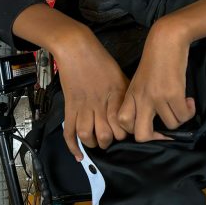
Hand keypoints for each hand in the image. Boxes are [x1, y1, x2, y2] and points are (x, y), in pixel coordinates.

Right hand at [11, 3, 129, 160]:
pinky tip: (79, 155)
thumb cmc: (102, 61)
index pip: (124, 126)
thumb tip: (136, 111)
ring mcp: (83, 107)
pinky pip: (69, 131)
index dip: (127, 133)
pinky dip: (73, 146)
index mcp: (116, 97)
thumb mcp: (121, 77)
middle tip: (112, 139)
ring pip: (87, 135)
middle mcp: (100, 105)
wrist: (77, 49)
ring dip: (94, 143)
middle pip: (107, 135)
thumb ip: (126, 96)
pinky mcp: (70, 107)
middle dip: (111, 141)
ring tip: (98, 143)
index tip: (130, 134)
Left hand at [117, 15, 195, 141]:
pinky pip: (183, 116)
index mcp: (131, 95)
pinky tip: (189, 102)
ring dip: (180, 118)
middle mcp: (141, 99)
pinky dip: (189, 112)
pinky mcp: (172, 93)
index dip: (137, 130)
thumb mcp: (140, 80)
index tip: (151, 125)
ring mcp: (156, 97)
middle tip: (168, 129)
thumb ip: (140, 98)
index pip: (124, 123)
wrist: (166, 40)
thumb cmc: (155, 59)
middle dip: (157, 137)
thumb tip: (152, 120)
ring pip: (171, 125)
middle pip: (141, 135)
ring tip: (183, 106)